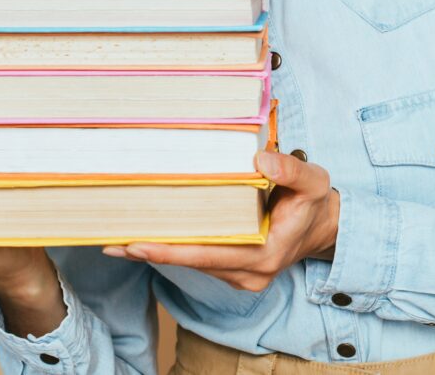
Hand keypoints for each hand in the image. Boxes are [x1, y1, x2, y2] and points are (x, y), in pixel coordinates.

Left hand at [102, 151, 340, 291]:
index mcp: (264, 255)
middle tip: (111, 241)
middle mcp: (248, 273)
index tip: (137, 244)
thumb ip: (290, 169)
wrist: (324, 226)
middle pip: (192, 263)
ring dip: (157, 250)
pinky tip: (145, 238)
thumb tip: (260, 160)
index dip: (171, 250)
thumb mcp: (314, 180)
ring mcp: (239, 275)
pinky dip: (172, 248)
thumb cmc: (315, 202)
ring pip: (192, 263)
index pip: (209, 255)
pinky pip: (198, 260)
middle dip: (151, 252)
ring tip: (118, 238)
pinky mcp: (233, 269)